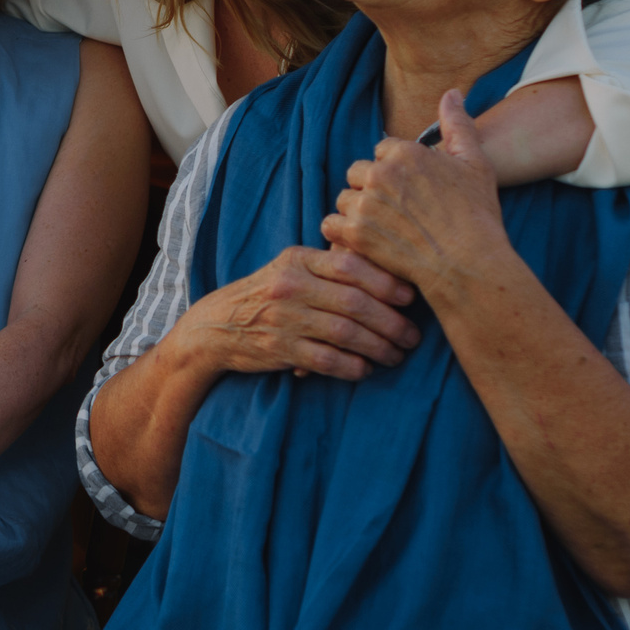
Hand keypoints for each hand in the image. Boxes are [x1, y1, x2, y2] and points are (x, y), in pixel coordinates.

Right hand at [170, 243, 419, 381]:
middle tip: (413, 336)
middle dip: (391, 322)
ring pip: (345, 333)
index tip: (411, 298)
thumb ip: (329, 267)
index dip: (386, 282)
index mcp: (298, 259)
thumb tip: (389, 273)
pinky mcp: (279, 350)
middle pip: (354, 302)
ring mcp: (283, 318)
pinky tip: (366, 369)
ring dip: (379, 347)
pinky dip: (353, 367)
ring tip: (396, 355)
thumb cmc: (267, 295)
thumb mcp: (291, 269)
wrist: (216, 326)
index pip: (350, 265)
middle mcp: (290, 286)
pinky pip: (327, 361)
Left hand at [322, 88, 510, 290]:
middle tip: (396, 213)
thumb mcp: (475, 163)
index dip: (396, 173)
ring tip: (383, 230)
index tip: (412, 193)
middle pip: (359, 173)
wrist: (470, 265)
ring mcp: (366, 203)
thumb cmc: (477, 215)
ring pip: (345, 199)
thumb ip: (457, 124)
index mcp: (405, 152)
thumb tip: (451, 92)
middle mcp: (381, 173)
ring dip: (358, 212)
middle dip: (372, 189)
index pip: (382, 152)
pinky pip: (331, 225)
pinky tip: (363, 242)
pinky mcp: (356, 233)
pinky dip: (342, 234)